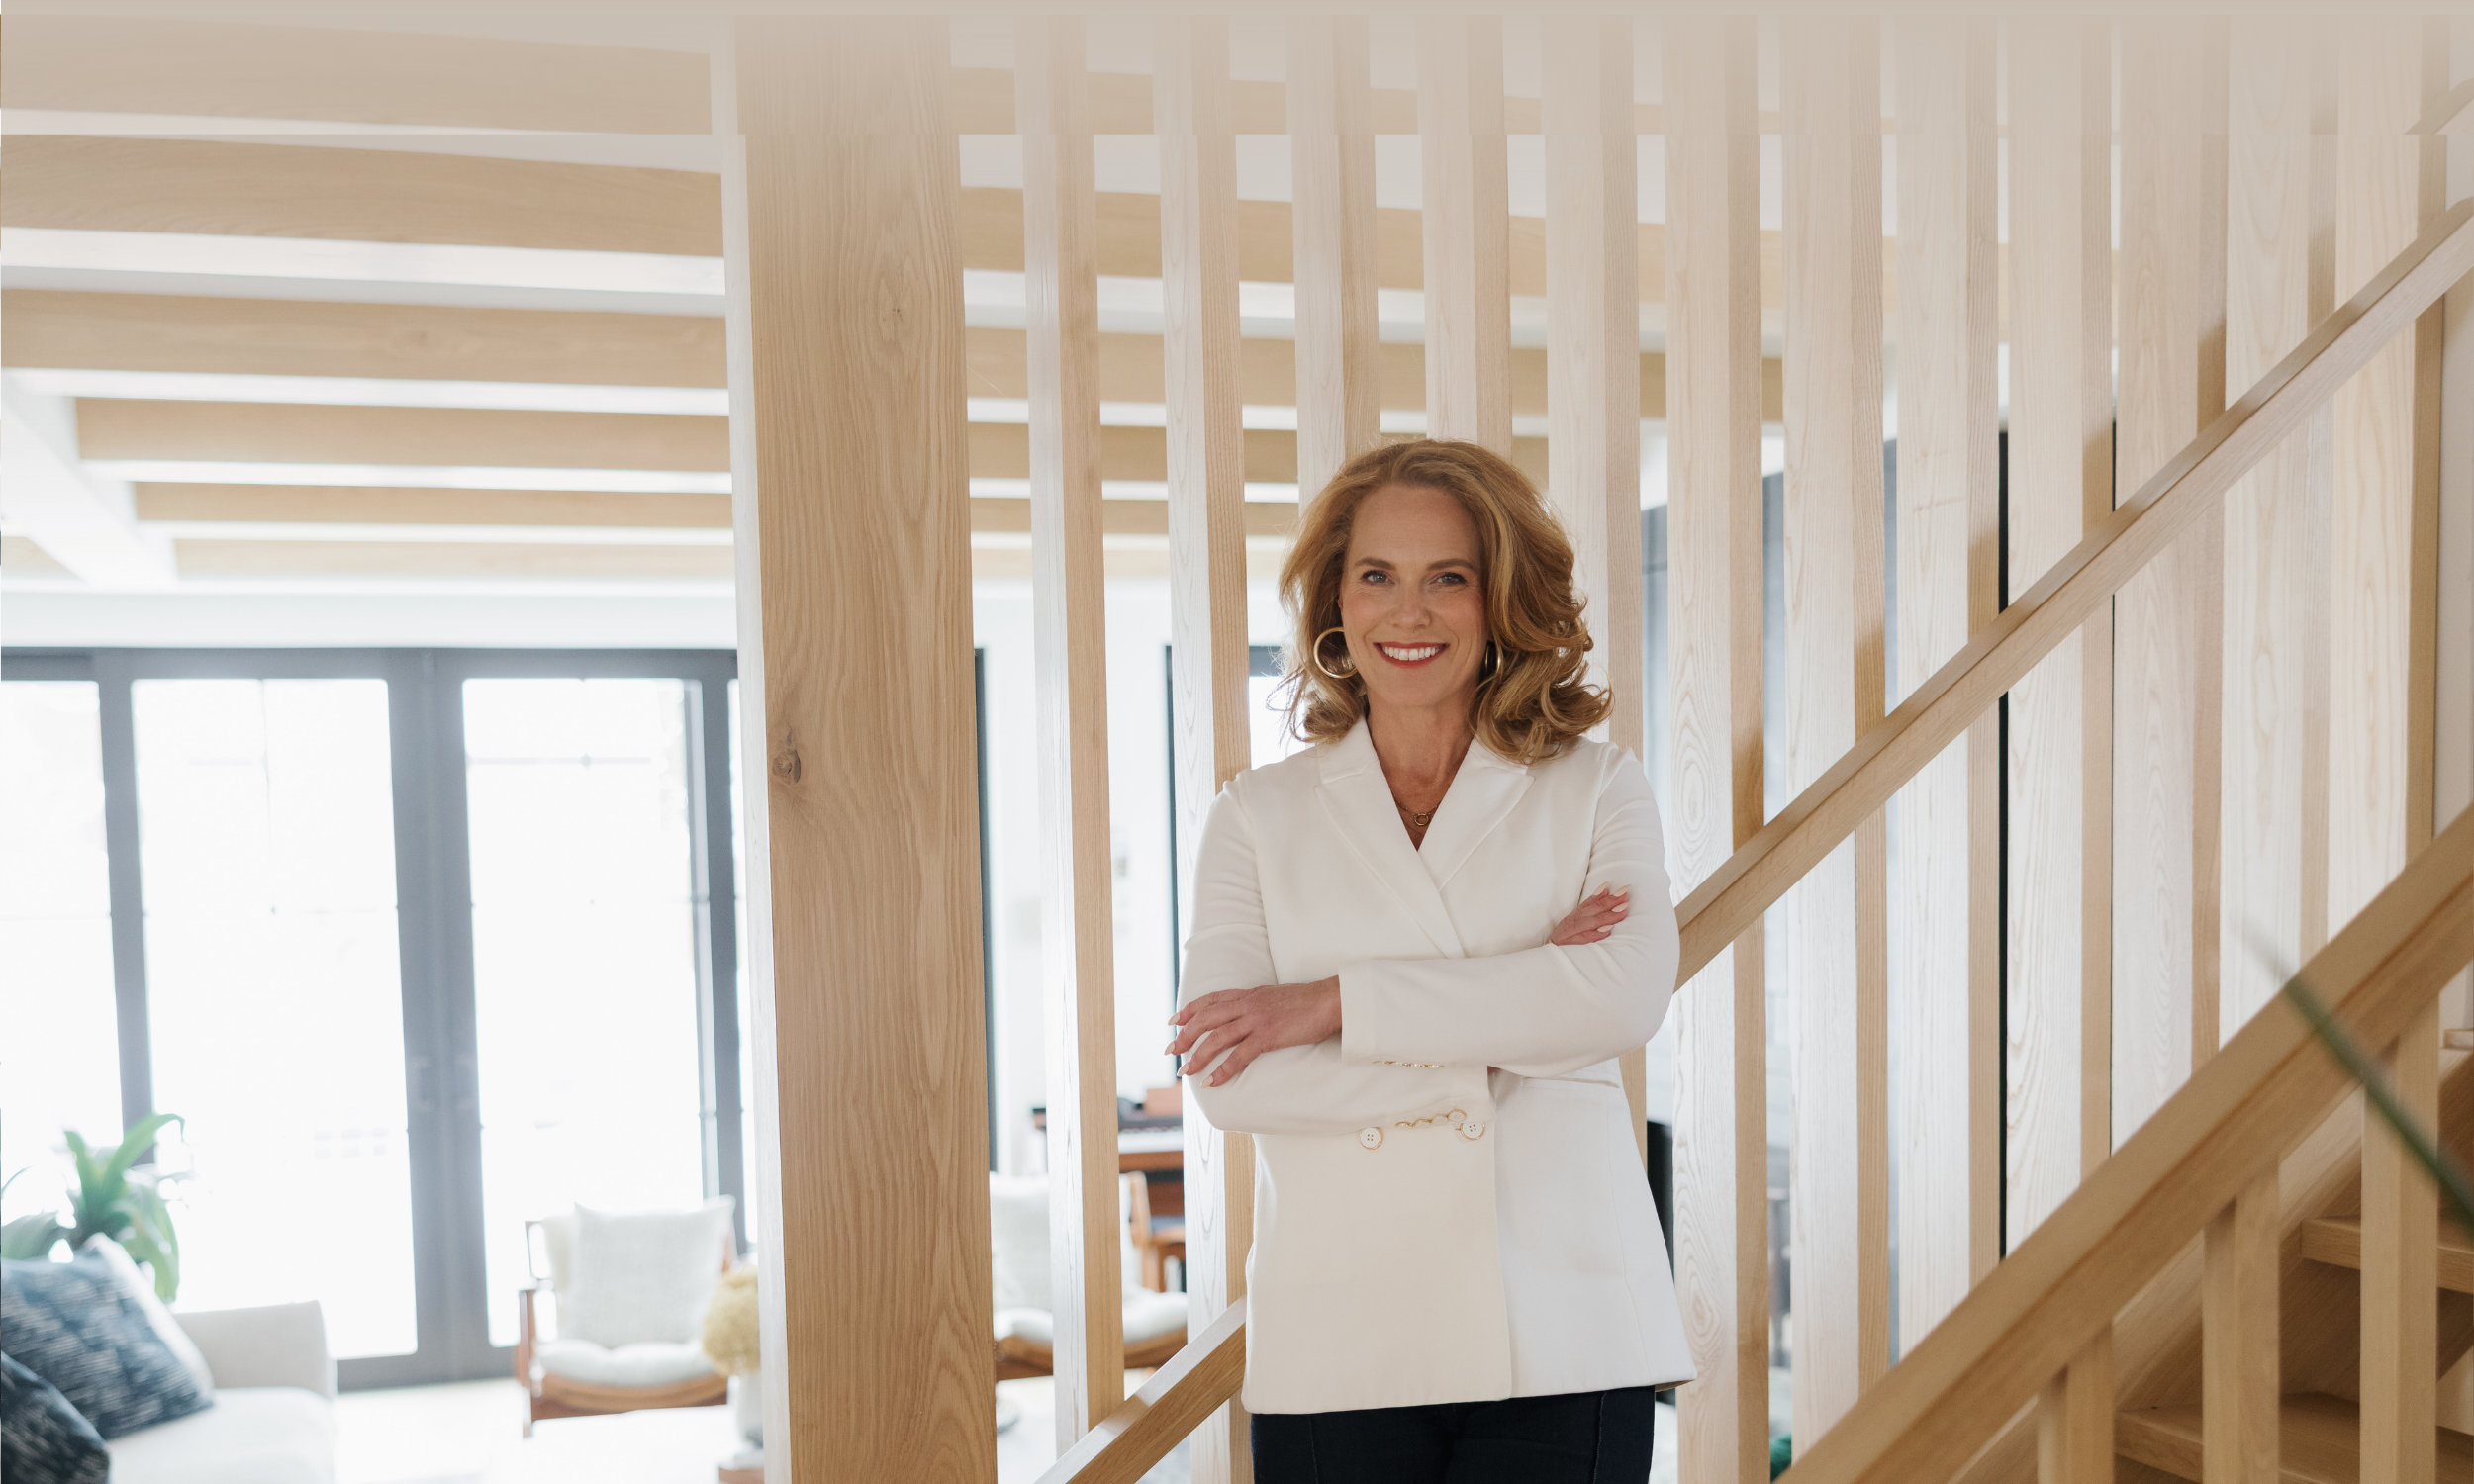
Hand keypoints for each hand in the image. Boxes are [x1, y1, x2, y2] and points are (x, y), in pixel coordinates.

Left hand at [1166, 977, 1341, 1086]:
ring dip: (1198, 1056)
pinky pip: (1239, 1056)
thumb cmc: (1307, 1002)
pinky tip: (1212, 1082)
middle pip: (1206, 1018)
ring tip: (1185, 1072)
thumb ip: (1258, 1005)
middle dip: (1185, 1035)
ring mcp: (1256, 1019)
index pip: (1211, 1000)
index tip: (1173, 1021)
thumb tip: (1248, 1016)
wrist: (1329, 1001)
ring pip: (1217, 1038)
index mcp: (1249, 994)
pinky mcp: (1268, 1036)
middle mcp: (1248, 1004)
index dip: (1189, 1010)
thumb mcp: (1275, 997)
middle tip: (1170, 1051)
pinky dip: (1223, 1070)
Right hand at [1549, 885, 1630, 945]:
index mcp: (1575, 915)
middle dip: (1611, 903)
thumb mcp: (1576, 919)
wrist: (1547, 957)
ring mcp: (1570, 934)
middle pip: (1593, 911)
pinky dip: (1596, 934)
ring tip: (1622, 911)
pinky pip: (1584, 939)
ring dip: (1607, 917)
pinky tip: (1607, 930)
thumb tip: (1605, 890)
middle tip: (1626, 897)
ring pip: (1590, 923)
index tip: (1623, 889)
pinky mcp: (1570, 946)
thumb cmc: (1566, 938)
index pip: (1592, 903)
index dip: (1608, 895)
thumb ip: (1590, 905)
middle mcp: (1572, 922)